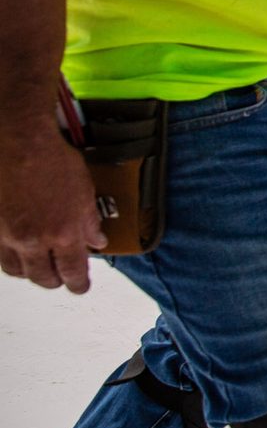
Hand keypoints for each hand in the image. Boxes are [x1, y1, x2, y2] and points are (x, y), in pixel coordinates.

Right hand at [0, 129, 107, 293]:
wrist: (17, 141)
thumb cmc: (49, 158)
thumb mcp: (84, 190)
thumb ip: (90, 220)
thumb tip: (96, 240)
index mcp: (63, 233)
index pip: (73, 272)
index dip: (78, 284)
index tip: (80, 287)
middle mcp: (33, 239)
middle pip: (43, 278)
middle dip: (55, 281)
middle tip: (61, 277)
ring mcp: (7, 235)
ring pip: (16, 270)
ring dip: (30, 272)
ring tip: (39, 266)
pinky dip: (9, 257)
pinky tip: (16, 251)